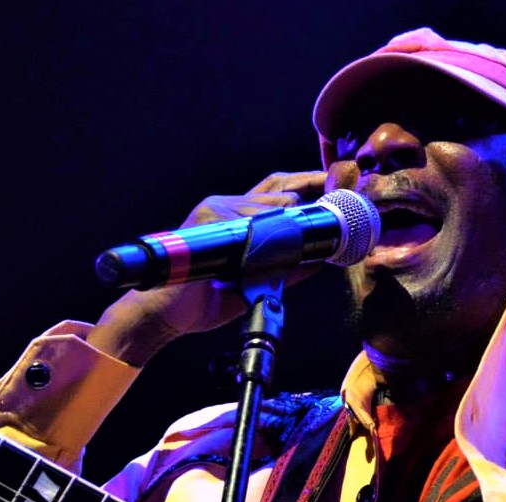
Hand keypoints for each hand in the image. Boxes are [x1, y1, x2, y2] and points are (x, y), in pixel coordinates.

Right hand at [89, 170, 327, 365]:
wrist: (166, 313)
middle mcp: (227, 208)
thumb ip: (284, 270)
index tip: (334, 187)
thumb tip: (318, 262)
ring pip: (270, 202)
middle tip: (339, 188)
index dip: (306, 188)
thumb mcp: (254, 284)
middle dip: (311, 185)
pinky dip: (274, 223)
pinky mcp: (209, 219)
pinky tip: (292, 227)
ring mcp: (217, 210)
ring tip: (324, 216)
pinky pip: (251, 216)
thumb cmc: (205, 299)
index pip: (276, 194)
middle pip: (277, 186)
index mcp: (237, 220)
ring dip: (298, 211)